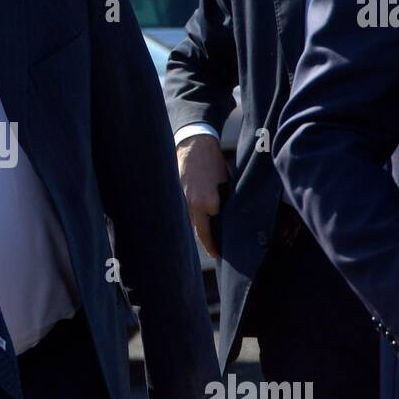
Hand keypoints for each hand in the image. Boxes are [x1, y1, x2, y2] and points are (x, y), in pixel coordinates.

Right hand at [176, 134, 227, 257]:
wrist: (194, 144)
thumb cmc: (214, 163)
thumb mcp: (226, 185)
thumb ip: (223, 204)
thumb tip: (225, 220)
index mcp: (207, 203)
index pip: (208, 234)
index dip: (213, 247)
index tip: (218, 255)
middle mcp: (191, 205)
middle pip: (197, 231)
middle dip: (206, 240)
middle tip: (214, 250)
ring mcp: (179, 200)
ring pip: (189, 221)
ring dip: (197, 224)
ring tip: (206, 228)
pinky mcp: (173, 195)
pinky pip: (181, 211)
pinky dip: (188, 213)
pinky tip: (195, 212)